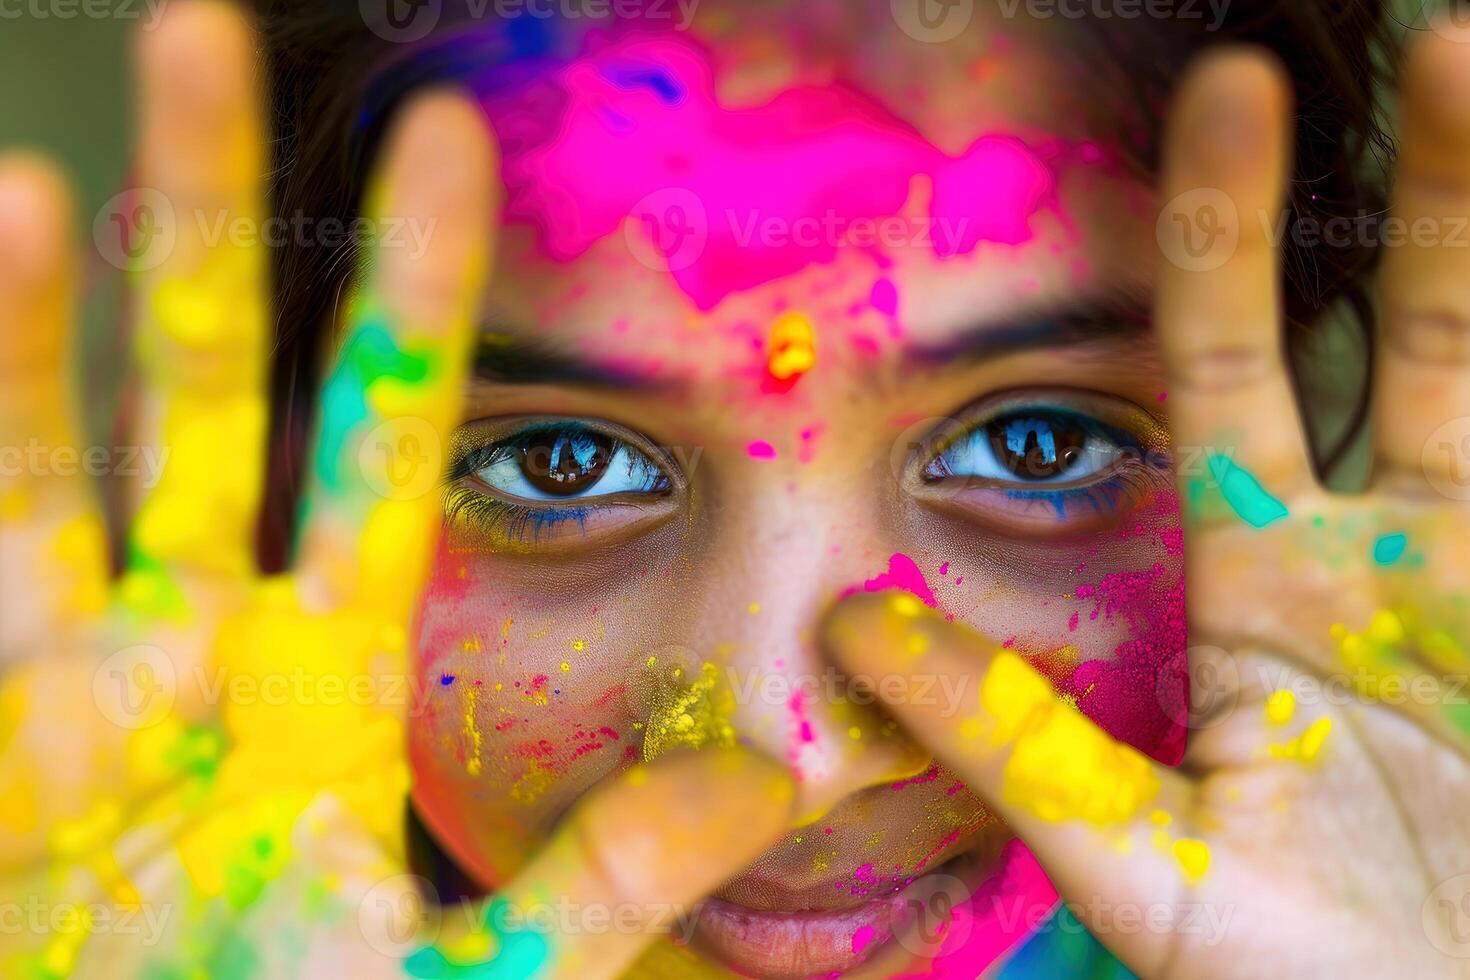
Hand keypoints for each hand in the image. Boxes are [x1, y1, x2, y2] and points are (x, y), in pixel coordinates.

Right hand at [0, 6, 791, 977]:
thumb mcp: (466, 977)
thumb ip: (604, 876)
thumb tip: (766, 785)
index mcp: (339, 667)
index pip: (386, 438)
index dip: (416, 295)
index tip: (461, 141)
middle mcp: (209, 632)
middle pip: (215, 383)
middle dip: (210, 215)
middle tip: (205, 23)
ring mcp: (84, 666)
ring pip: (65, 442)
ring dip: (34, 302)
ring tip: (34, 158)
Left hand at [822, 32, 1469, 979]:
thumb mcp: (1138, 864)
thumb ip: (1008, 745)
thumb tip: (849, 629)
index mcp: (1268, 591)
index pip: (1235, 376)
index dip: (1228, 237)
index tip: (1226, 92)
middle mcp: (1391, 563)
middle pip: (1420, 340)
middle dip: (1430, 192)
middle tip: (1430, 35)